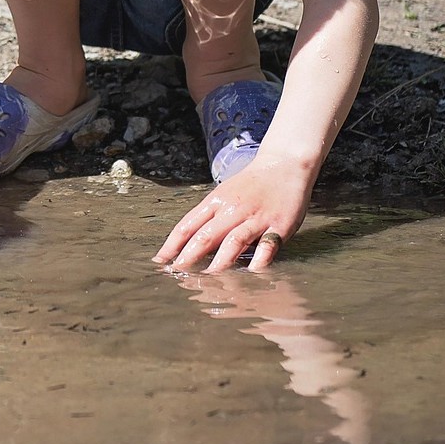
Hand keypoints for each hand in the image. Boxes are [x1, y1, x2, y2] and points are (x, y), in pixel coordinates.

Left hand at [153, 152, 313, 271]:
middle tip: (178, 275)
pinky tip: (252, 272)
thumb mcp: (224, 194)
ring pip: (234, 241)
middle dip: (190, 257)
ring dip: (220, 262)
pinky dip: (259, 259)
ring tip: (208, 279)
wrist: (284, 164)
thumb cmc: (250, 184)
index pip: (188, 225)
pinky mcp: (279, 225)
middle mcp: (232, 209)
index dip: (172, 245)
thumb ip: (208, 218)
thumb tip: (185, 245)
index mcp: (216, 201)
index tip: (160, 262)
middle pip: (206, 235)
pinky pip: (268, 244)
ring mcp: (256, 218)